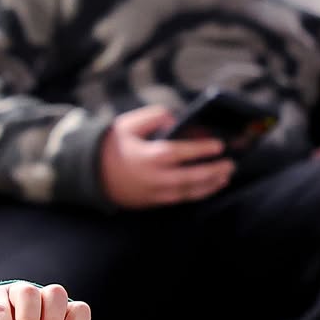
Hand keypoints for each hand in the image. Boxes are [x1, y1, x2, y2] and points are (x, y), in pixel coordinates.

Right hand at [98, 105, 234, 207]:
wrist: (89, 173)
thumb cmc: (111, 146)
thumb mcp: (128, 124)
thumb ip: (155, 117)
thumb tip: (176, 120)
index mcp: (149, 156)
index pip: (183, 153)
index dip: (203, 149)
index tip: (219, 146)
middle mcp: (154, 177)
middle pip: (192, 177)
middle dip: (214, 170)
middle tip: (230, 163)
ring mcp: (153, 192)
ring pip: (189, 191)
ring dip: (210, 184)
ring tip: (225, 176)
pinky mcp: (151, 201)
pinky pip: (180, 199)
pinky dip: (197, 193)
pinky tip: (209, 186)